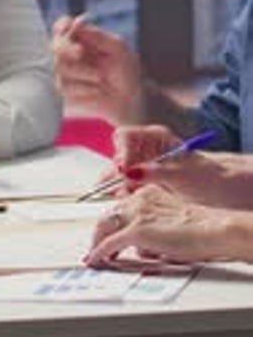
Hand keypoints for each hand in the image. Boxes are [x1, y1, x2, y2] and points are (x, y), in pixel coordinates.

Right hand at [52, 15, 142, 123]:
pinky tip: (97, 90)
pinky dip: (82, 87)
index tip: (69, 28)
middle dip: (66, 47)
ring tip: (101, 78)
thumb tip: (77, 22)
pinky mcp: (65, 89)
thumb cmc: (126, 71)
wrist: (128, 101)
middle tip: (80, 52)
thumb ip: (98, 35)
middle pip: (56, 45)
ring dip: (82, 71)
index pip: (63, 26)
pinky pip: (64, 86)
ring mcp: (66, 71)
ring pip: (60, 66)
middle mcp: (71, 52)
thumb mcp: (118, 48)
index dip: (62, 26)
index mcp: (83, 38)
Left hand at [84, 184, 230, 265]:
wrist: (211, 229)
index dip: (112, 223)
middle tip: (96, 246)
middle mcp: (138, 199)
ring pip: (105, 227)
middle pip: (109, 215)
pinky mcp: (136, 230)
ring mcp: (136, 213)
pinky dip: (99, 252)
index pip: (121, 207)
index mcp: (148, 193)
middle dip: (100, 232)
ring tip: (96, 255)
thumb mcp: (169, 220)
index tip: (106, 232)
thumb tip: (140, 246)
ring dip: (98, 242)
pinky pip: (109, 243)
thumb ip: (151, 226)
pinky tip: (96, 260)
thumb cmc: (199, 229)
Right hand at [111, 124, 232, 205]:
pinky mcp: (143, 183)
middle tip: (122, 186)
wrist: (219, 194)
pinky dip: (124, 193)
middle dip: (117, 171)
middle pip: (119, 154)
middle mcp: (146, 149)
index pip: (126, 136)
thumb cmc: (205, 178)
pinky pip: (125, 186)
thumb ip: (153, 171)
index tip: (124, 170)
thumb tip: (127, 171)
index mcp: (155, 137)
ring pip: (120, 173)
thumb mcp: (180, 174)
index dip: (122, 151)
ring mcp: (143, 165)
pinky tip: (128, 200)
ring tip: (124, 196)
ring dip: (118, 184)